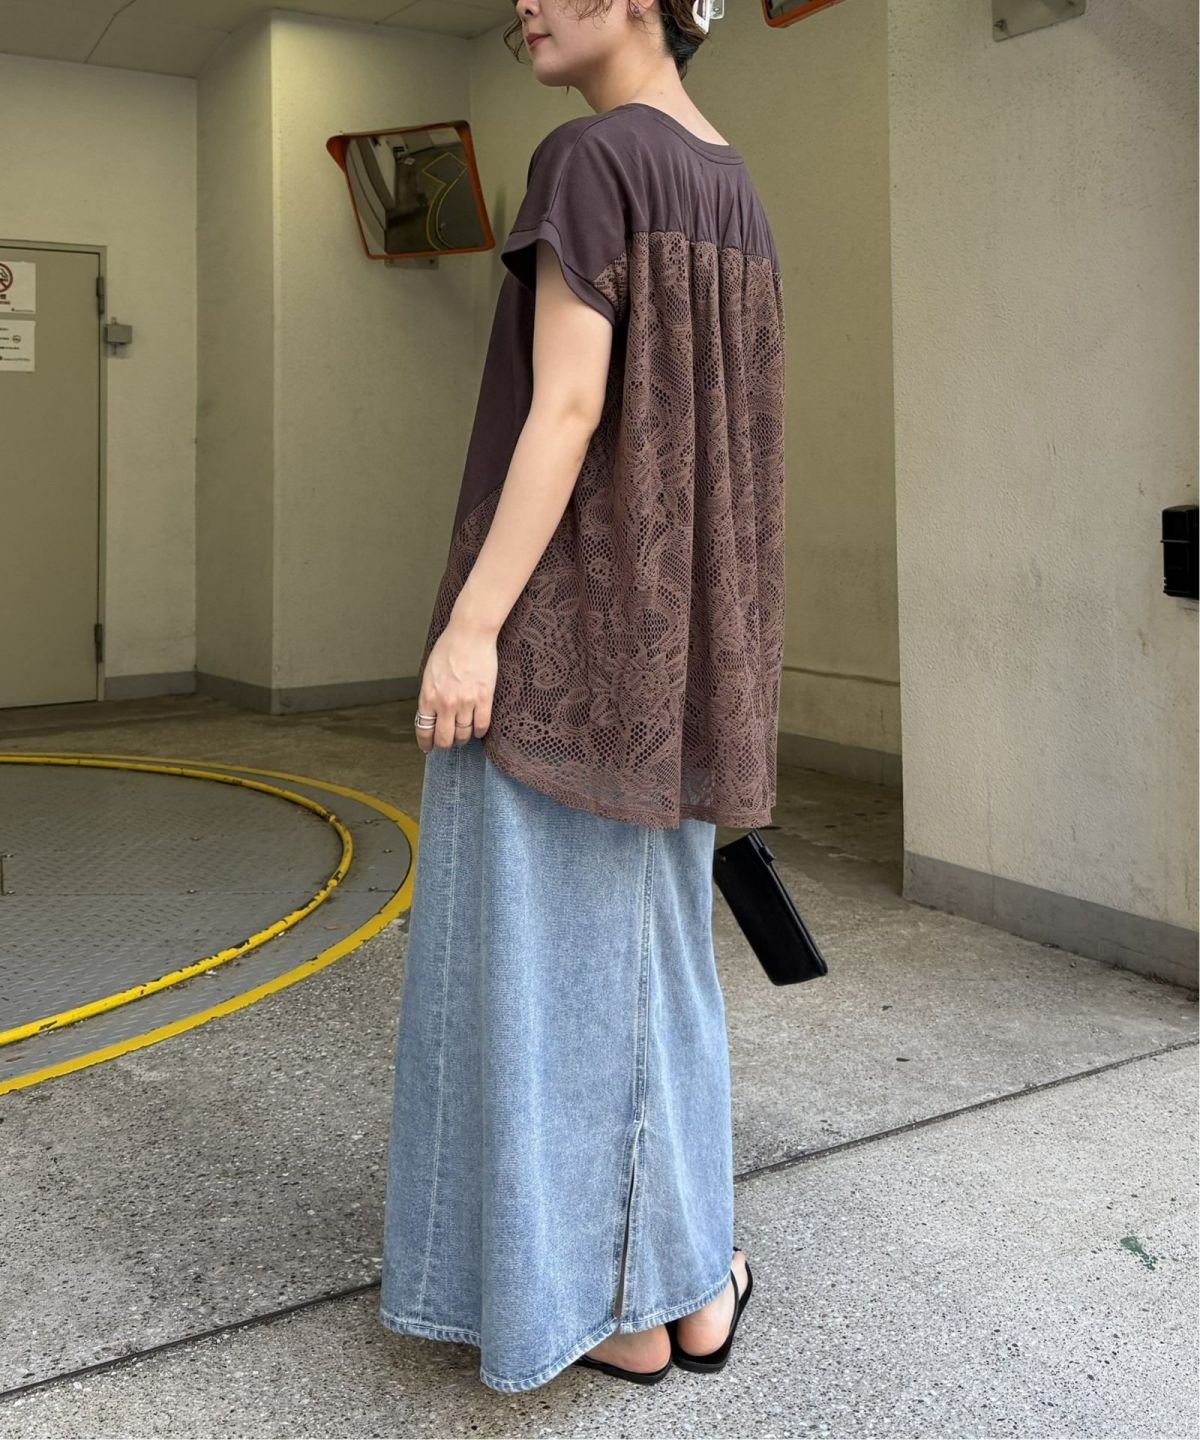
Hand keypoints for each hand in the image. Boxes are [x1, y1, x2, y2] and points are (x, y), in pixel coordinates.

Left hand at [414, 613, 496, 753]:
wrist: (469, 635)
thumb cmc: (448, 648)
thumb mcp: (429, 674)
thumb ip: (430, 696)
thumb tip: (431, 715)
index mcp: (428, 697)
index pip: (424, 730)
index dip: (426, 743)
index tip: (428, 748)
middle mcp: (445, 704)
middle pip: (445, 739)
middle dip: (445, 745)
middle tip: (448, 744)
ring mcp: (465, 702)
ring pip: (464, 734)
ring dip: (463, 738)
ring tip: (464, 735)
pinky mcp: (484, 698)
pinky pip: (482, 724)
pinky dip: (480, 731)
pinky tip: (478, 730)